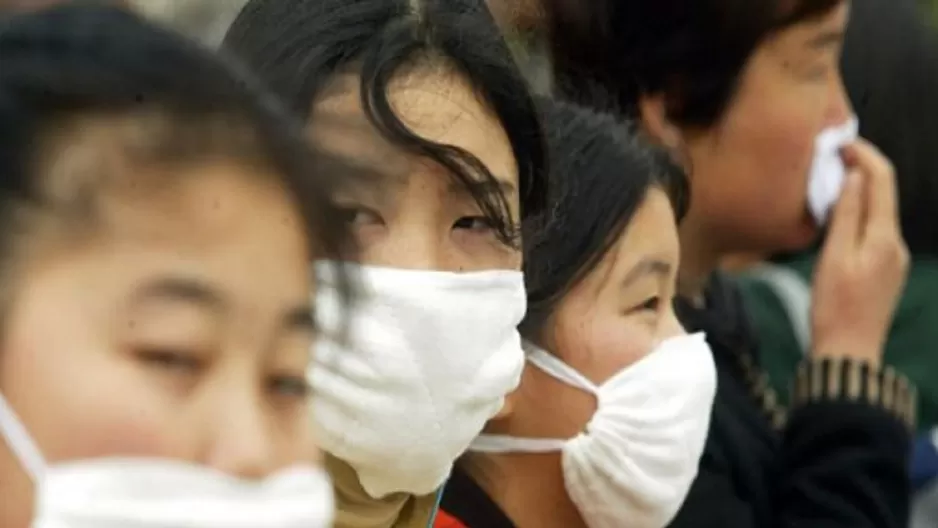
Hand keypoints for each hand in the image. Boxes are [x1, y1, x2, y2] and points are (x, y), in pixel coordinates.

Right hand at [811, 139, 908, 366]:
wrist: (848, 351)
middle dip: (862, 169)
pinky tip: (838, 216)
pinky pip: (874, 231)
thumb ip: (846, 214)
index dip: (865, 154)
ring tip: (829, 181)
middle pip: (884, 194)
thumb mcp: (833, 256)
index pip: (883, 180)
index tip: (840, 142)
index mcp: (885, 237)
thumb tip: (855, 176)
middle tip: (831, 156)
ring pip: (879, 212)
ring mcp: (893, 259)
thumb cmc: (834, 306)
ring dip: (859, 191)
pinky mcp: (884, 271)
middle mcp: (896, 244)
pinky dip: (859, 213)